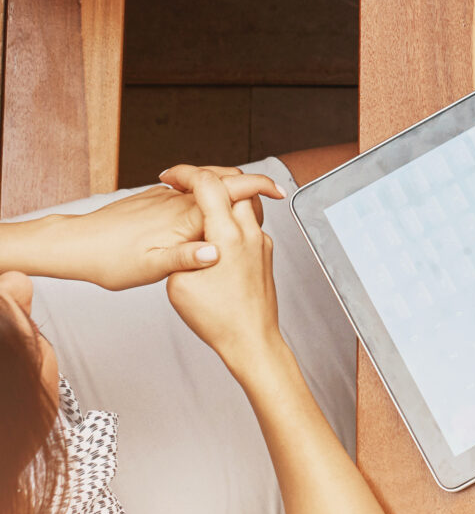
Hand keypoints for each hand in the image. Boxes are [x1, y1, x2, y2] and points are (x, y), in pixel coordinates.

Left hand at [16, 167, 280, 289]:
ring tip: (243, 207)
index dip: (261, 188)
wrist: (76, 245)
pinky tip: (206, 214)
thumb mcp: (151, 268)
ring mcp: (167, 198)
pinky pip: (189, 193)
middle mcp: (178, 200)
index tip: (280, 193)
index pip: (232, 191)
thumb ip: (186, 257)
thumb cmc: (109, 260)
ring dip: (228, 191)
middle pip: (224, 180)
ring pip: (207, 186)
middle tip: (268, 202)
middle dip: (249, 186)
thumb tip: (216, 252)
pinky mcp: (155, 200)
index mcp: (185, 214)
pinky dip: (207, 197)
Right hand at [156, 165, 286, 378]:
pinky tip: (214, 235)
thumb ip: (178, 253)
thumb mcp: (179, 285)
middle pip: (235, 185)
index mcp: (226, 235)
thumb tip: (180, 237)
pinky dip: (232, 219)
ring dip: (223, 198)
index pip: (210, 184)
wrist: (251, 340)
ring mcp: (261, 242)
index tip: (170, 176)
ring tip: (199, 209)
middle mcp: (249, 233)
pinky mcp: (265, 254)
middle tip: (185, 186)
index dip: (186, 173)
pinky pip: (250, 224)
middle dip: (208, 179)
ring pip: (246, 203)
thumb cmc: (216, 318)